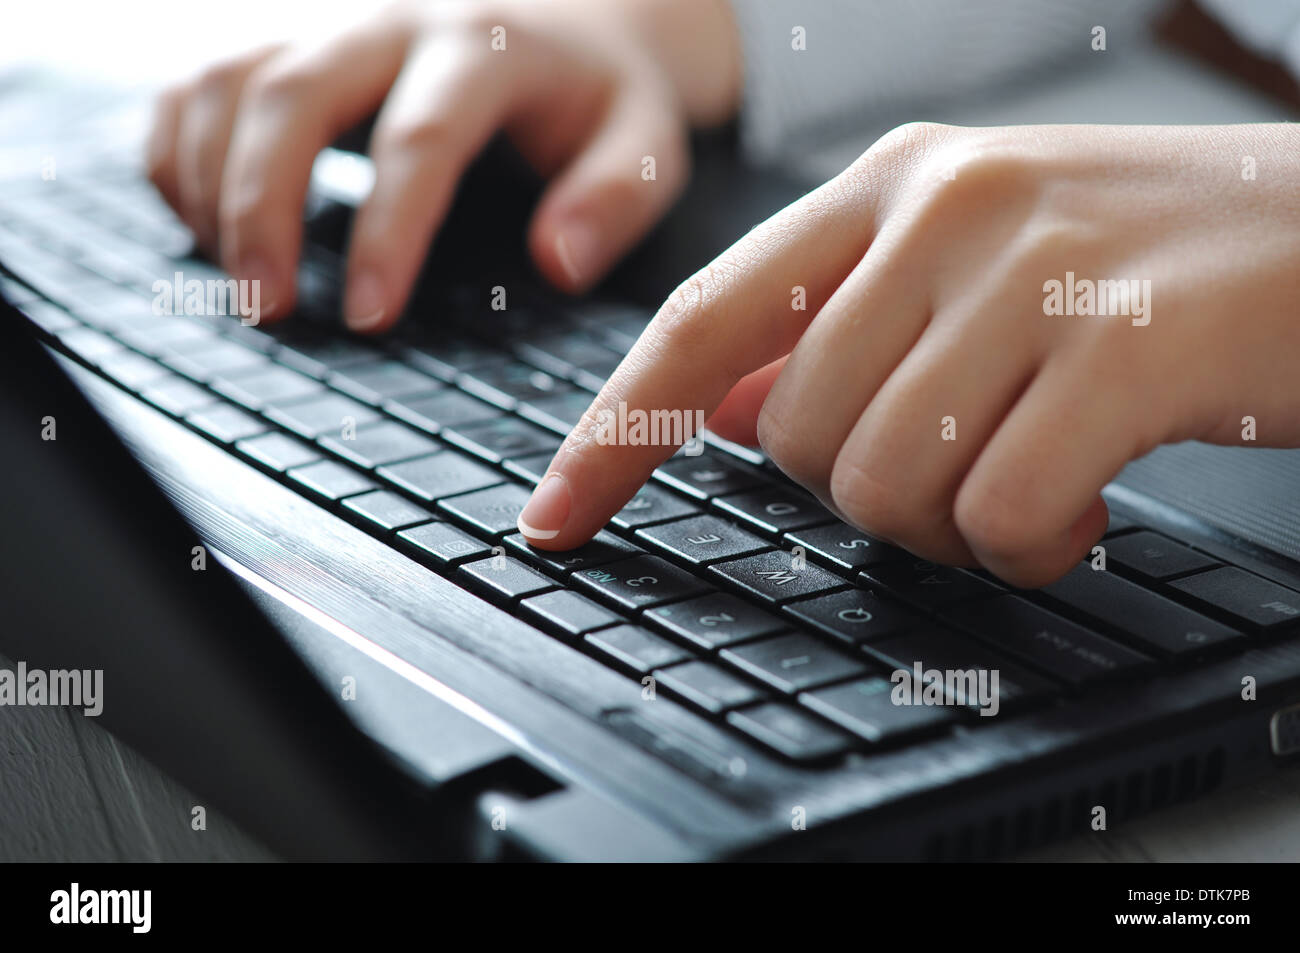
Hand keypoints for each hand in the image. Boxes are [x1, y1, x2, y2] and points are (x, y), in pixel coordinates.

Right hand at [145, 0, 740, 329]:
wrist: (569, 15)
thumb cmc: (597, 99)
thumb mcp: (643, 144)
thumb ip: (612, 201)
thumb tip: (558, 263)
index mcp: (486, 49)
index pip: (420, 138)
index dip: (388, 231)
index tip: (370, 317)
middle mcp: (391, 21)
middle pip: (292, 92)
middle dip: (263, 207)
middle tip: (265, 310)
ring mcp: (328, 22)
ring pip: (228, 79)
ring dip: (212, 185)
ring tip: (241, 283)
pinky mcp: (286, 38)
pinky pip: (199, 83)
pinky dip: (180, 154)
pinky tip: (205, 226)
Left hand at [518, 122, 1299, 586]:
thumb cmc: (1147, 263)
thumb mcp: (975, 266)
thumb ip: (840, 330)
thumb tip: (729, 414)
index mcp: (889, 182)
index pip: (703, 318)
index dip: (617, 428)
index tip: (558, 512)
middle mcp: (945, 207)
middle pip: (799, 435)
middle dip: (868, 496)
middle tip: (966, 469)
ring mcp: (1034, 269)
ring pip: (888, 482)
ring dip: (954, 527)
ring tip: (1034, 485)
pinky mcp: (1127, 347)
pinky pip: (999, 510)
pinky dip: (1029, 545)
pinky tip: (1082, 509)